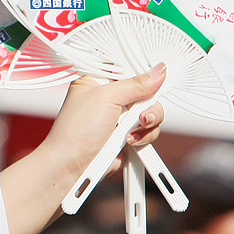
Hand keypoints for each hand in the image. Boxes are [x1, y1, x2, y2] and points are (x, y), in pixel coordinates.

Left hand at [0, 65, 165, 233]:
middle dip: (148, 105)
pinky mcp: (128, 135)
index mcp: (98, 80)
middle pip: (146, 91)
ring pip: (151, 112)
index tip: (154, 79)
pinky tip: (130, 142)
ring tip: (131, 134)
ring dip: (147, 124)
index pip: (128, 68)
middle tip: (141, 116)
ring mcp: (120, 117)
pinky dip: (145, 136)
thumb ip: (135, 84)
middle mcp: (110, 97)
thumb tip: (159, 71)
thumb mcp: (106, 97)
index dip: (143, 73)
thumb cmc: (77, 130)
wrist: (73, 165)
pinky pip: (149, 130)